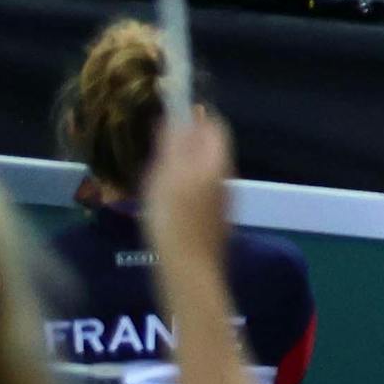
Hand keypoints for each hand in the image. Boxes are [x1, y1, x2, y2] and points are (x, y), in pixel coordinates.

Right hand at [143, 109, 236, 269]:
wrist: (189, 268)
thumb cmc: (173, 218)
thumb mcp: (165, 176)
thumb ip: (174, 145)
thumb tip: (177, 116)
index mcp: (217, 160)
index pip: (214, 124)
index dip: (194, 116)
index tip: (170, 116)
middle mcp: (227, 175)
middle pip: (210, 147)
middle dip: (187, 142)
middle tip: (157, 150)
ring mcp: (224, 198)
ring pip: (205, 170)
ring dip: (184, 165)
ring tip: (155, 177)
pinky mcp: (216, 217)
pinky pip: (201, 190)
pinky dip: (185, 187)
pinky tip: (165, 203)